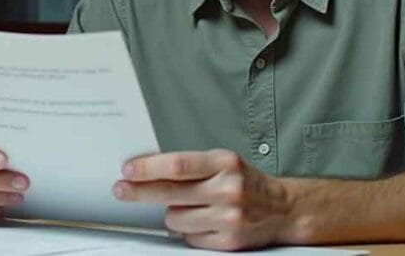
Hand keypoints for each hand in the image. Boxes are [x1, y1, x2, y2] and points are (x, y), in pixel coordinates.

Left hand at [113, 149, 296, 250]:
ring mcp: (228, 217)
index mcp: (225, 163)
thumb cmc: (247, 182)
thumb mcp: (224, 163)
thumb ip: (193, 166)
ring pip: (175, 218)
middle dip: (140, 191)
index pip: (178, 165)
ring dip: (173, 213)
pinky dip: (190, 230)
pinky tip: (203, 221)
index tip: (128, 170)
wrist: (283, 209)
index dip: (149, 168)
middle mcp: (228, 189)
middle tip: (121, 189)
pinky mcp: (228, 241)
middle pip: (170, 192)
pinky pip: (189, 237)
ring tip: (189, 206)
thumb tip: (149, 169)